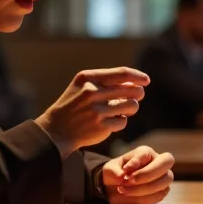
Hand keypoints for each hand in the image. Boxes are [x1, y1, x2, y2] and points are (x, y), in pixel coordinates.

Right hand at [35, 67, 149, 157]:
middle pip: (132, 90)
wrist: (56, 130)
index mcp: (88, 78)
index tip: (146, 80)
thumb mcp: (83, 86)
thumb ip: (107, 81)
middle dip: (138, 94)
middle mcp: (92, 92)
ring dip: (131, 108)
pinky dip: (120, 121)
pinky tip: (111, 121)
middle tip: (136, 97)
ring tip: (123, 109)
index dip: (138, 76)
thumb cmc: (74, 104)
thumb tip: (136, 83)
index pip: (122, 73)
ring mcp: (97, 110)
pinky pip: (123, 121)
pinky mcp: (101, 126)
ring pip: (132, 105)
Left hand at [101, 146, 174, 203]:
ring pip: (165, 180)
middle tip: (128, 181)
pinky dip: (145, 198)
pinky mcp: (161, 192)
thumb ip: (114, 171)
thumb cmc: (114, 174)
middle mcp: (157, 162)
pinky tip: (131, 197)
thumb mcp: (109, 170)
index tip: (124, 169)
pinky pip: (160, 195)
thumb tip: (122, 176)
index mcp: (145, 153)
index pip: (147, 153)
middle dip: (147, 173)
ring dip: (145, 188)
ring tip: (124, 190)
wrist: (114, 190)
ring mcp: (162, 177)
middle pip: (167, 161)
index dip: (137, 161)